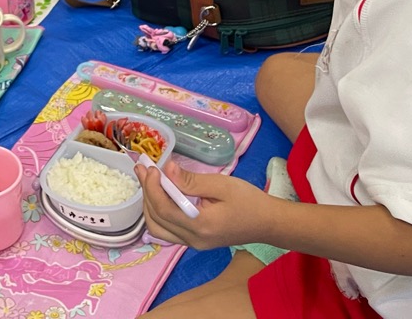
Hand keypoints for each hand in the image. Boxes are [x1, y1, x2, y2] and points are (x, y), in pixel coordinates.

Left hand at [135, 161, 268, 249]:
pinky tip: (160, 194)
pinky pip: (167, 230)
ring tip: (148, 180)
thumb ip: (191, 180)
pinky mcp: (195, 242)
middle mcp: (193, 240)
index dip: (152, 187)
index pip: (163, 209)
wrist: (268, 223)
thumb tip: (167, 170)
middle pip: (156, 220)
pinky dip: (158, 212)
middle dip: (146, 193)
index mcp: (200, 226)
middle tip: (143, 169)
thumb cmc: (249, 201)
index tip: (151, 168)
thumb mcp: (221, 185)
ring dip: (149, 204)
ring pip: (157, 229)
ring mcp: (193, 244)